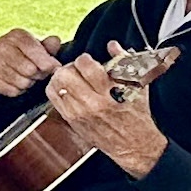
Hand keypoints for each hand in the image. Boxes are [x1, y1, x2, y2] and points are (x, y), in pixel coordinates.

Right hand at [0, 27, 64, 96]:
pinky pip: (12, 90)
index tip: (53, 68)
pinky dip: (18, 90)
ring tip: (27, 77)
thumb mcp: (38, 47)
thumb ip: (49, 46)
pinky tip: (17, 83)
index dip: (47, 63)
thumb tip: (55, 41)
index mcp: (16, 35)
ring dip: (29, 83)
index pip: (34, 51)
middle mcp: (1, 45)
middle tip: (38, 73)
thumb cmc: (24, 54)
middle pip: (29, 69)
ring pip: (21, 82)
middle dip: (38, 74)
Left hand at [43, 48, 166, 179]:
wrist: (134, 145)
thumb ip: (124, 62)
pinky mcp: (71, 120)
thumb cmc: (137, 115)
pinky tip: (67, 88)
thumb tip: (113, 46)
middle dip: (71, 67)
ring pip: (55, 86)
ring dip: (62, 77)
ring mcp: (78, 114)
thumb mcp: (137, 86)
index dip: (85, 59)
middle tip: (78, 69)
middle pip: (64, 74)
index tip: (89, 61)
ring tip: (72, 78)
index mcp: (109, 94)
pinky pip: (53, 98)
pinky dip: (57, 89)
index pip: (85, 66)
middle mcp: (91, 104)